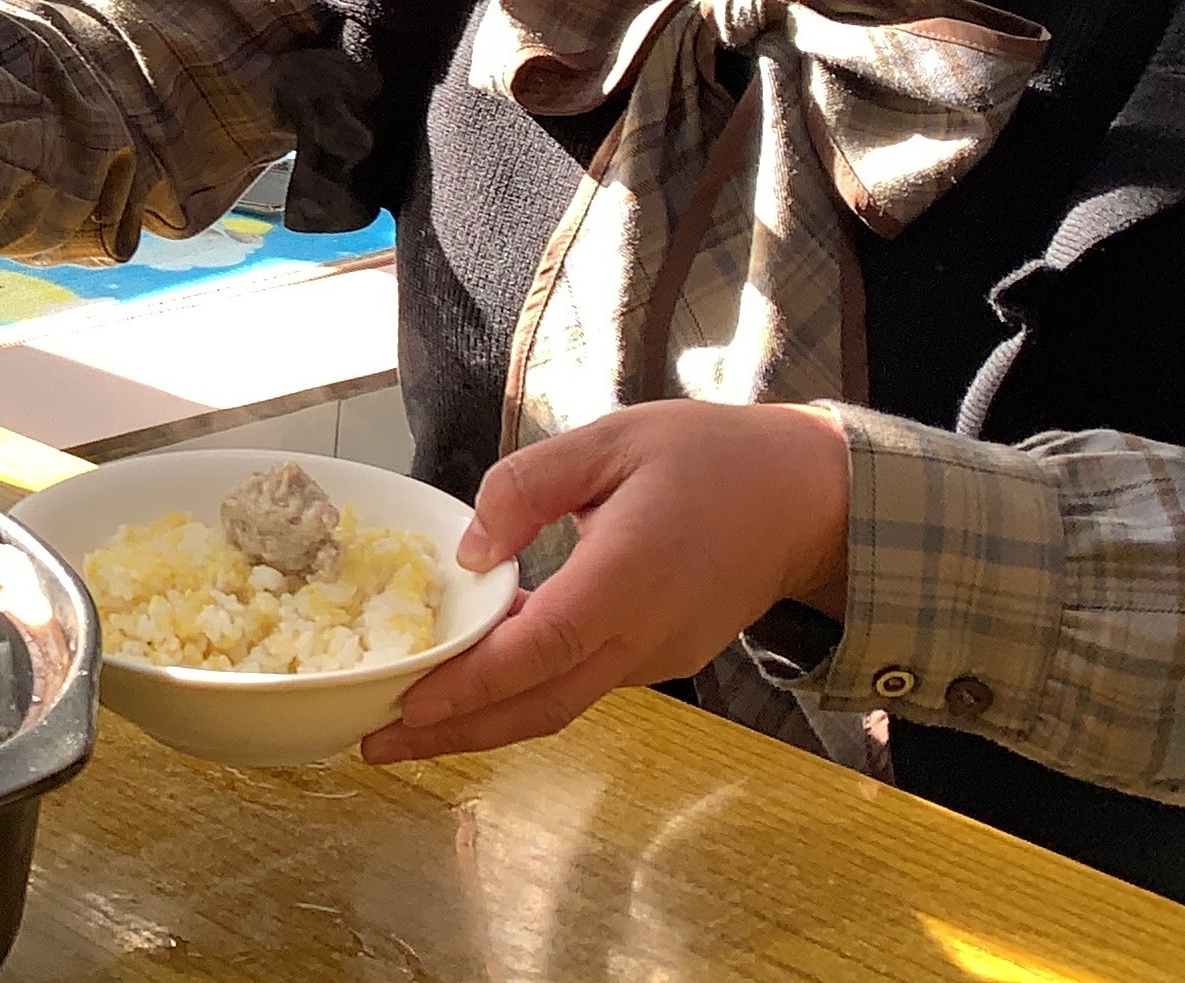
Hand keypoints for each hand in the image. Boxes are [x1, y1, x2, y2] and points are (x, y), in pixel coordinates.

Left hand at [359, 401, 851, 764]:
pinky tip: (476, 683)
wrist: (807, 500)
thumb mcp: (610, 441)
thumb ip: (528, 486)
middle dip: (455, 733)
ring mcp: (656, 658)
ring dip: (485, 722)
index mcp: (629, 579)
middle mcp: (643, 636)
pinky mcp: (660, 659)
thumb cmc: (710, 458)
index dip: (471, 684)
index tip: (409, 704)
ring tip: (408, 724)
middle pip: (541, 706)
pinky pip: (583, 686)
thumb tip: (470, 549)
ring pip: (560, 706)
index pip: (539, 650)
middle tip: (377, 743)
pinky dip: (524, 695)